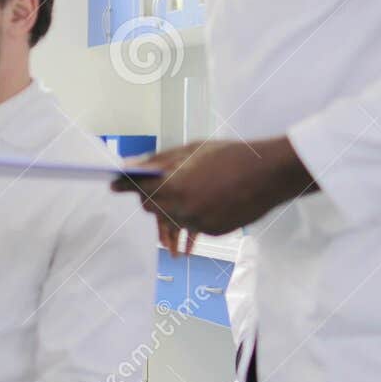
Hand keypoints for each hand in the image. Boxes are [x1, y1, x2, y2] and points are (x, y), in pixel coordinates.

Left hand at [112, 138, 317, 235]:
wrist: (268, 174)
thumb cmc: (229, 155)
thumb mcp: (192, 150)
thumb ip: (160, 160)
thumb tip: (132, 165)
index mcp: (172, 185)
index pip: (138, 188)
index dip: (124, 185)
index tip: (112, 184)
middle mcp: (180, 208)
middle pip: (152, 208)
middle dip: (148, 198)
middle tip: (147, 188)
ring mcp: (196, 223)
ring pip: (172, 220)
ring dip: (169, 212)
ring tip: (174, 206)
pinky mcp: (211, 231)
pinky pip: (192, 226)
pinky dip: (191, 218)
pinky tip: (200, 206)